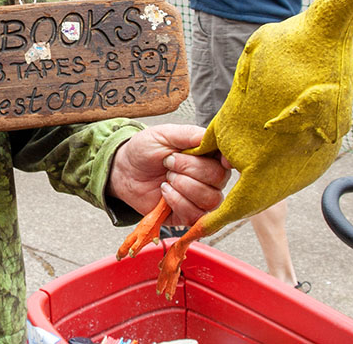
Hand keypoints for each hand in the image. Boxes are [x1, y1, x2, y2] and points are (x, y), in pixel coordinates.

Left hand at [107, 124, 229, 224]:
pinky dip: (178, 202)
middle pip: (219, 179)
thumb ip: (189, 135)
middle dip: (190, 169)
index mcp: (208, 155)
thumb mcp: (165, 134)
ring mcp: (200, 198)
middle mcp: (209, 178)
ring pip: (210, 200)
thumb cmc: (145, 149)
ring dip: (184, 186)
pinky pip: (195, 216)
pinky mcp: (188, 216)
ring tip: (167, 178)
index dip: (226, 160)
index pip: (228, 159)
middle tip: (169, 163)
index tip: (219, 159)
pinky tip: (165, 192)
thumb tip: (211, 137)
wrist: (124, 170)